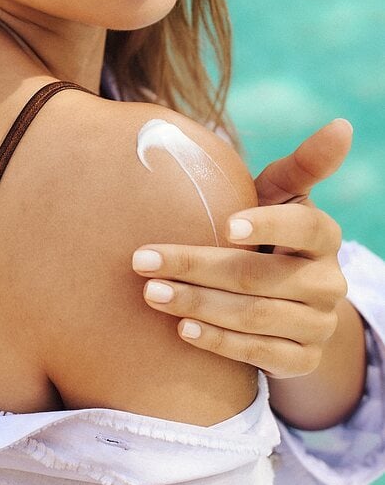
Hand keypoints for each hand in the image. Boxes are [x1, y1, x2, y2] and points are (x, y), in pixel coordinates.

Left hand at [131, 119, 352, 378]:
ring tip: (151, 293)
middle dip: (196, 266)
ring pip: (256, 317)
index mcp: (322, 235)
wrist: (287, 299)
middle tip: (143, 260)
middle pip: (259, 276)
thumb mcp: (282, 197)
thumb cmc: (270, 232)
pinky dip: (220, 343)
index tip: (225, 224)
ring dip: (198, 305)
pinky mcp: (304, 360)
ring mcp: (317, 324)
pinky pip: (261, 356)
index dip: (268, 225)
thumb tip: (342, 124)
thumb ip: (301, 165)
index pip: (303, 228)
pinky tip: (183, 330)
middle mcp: (327, 281)